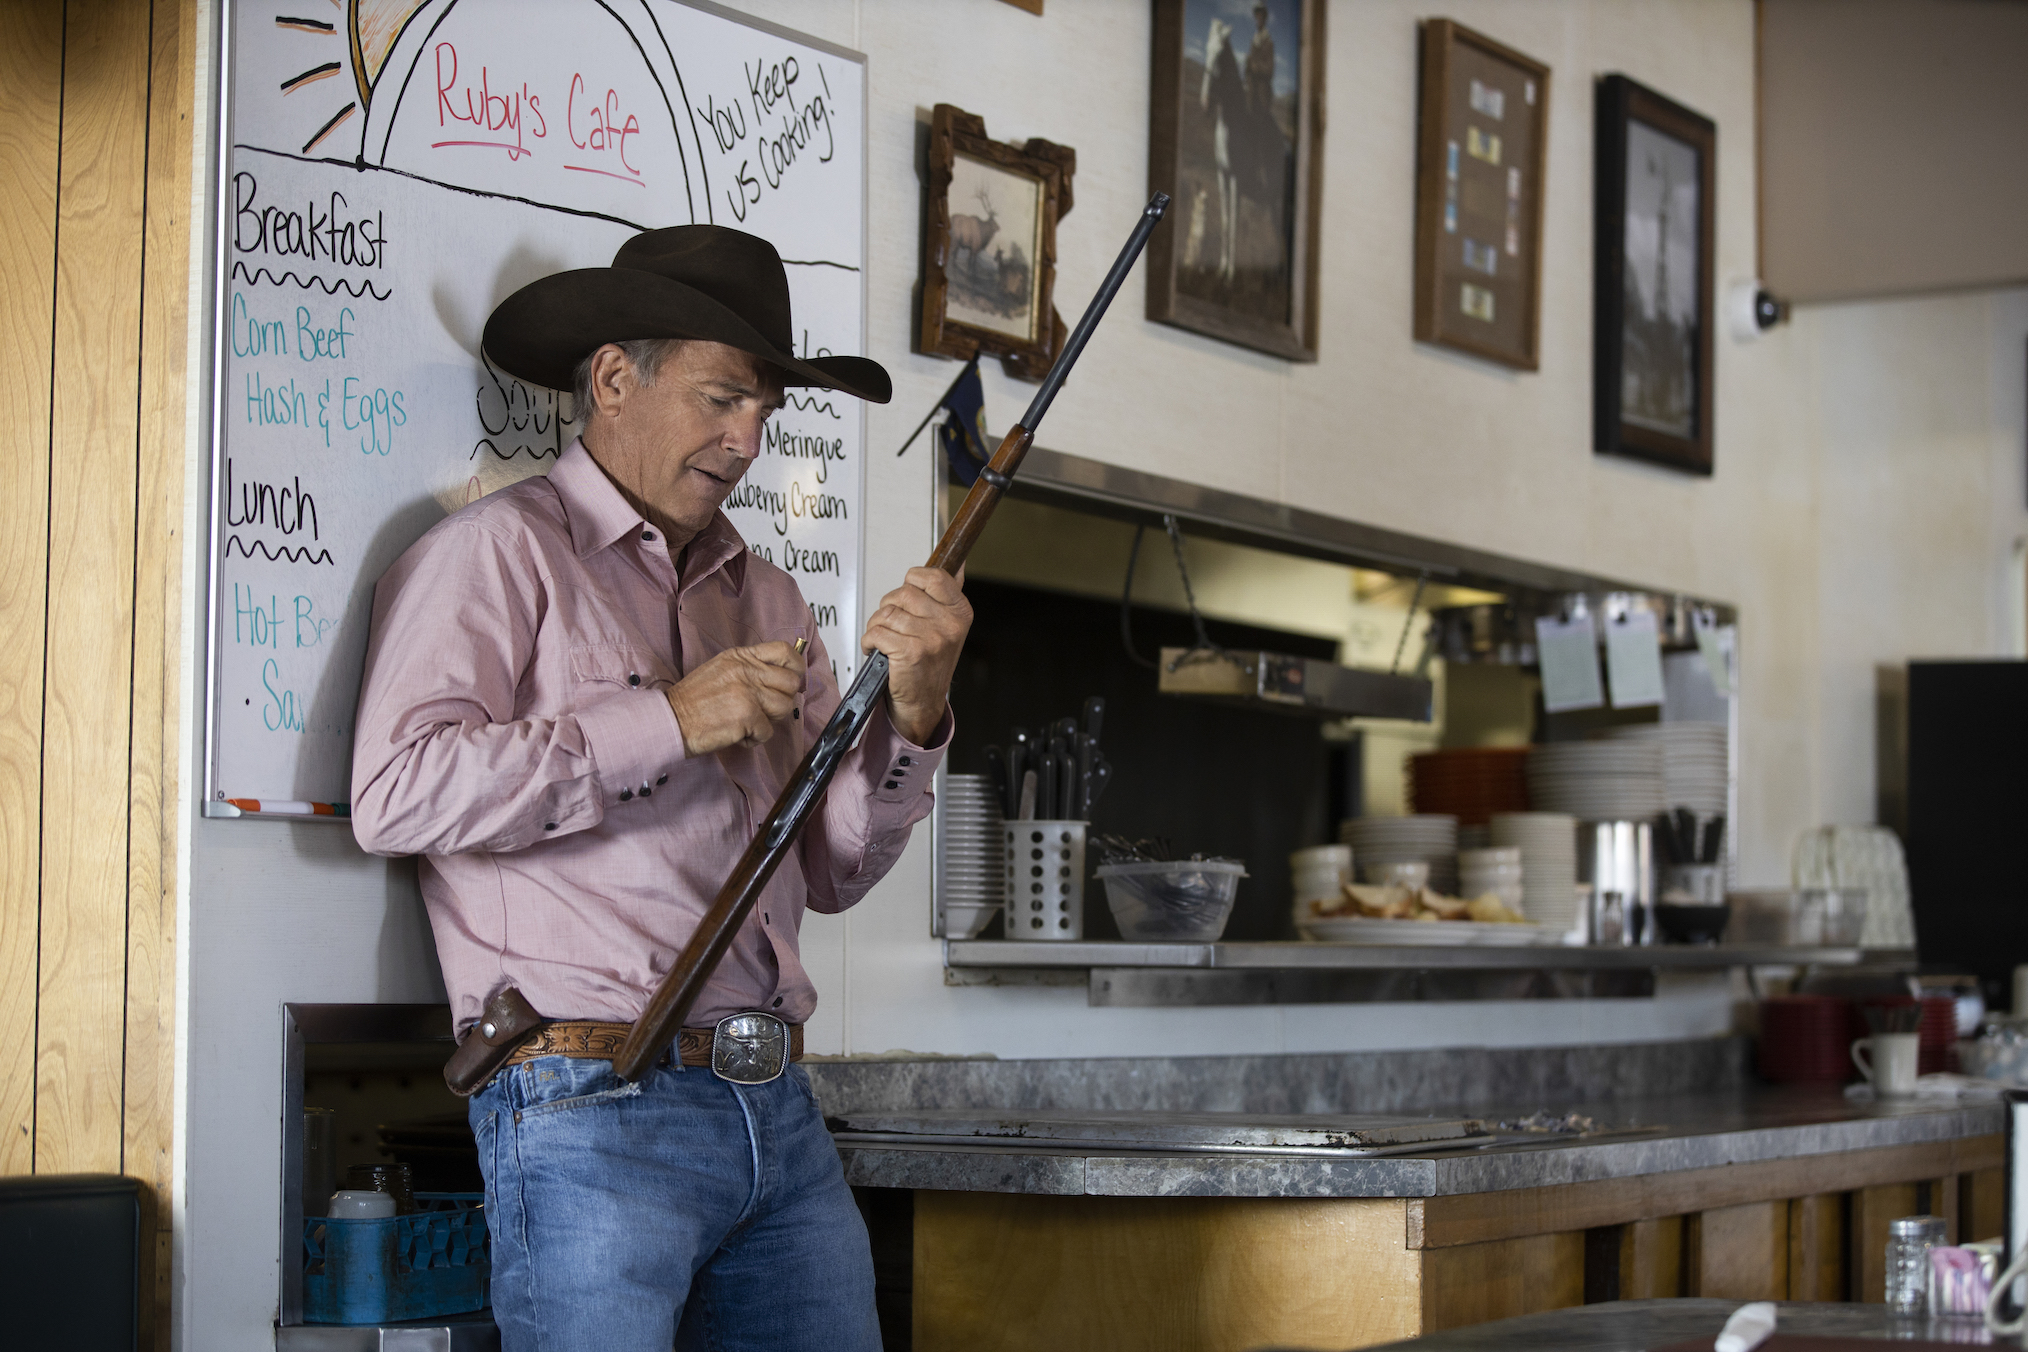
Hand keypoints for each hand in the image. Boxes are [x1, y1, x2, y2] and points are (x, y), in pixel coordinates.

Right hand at [665, 641, 805, 755]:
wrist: (670, 720)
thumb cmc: (693, 700)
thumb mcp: (721, 670)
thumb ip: (749, 669)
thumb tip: (780, 678)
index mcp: (741, 656)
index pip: (785, 652)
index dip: (796, 667)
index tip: (792, 680)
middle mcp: (747, 670)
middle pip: (790, 683)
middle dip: (782, 700)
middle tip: (765, 709)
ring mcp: (748, 691)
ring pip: (784, 707)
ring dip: (769, 720)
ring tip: (749, 722)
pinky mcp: (748, 715)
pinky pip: (768, 731)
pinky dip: (754, 739)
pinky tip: (738, 734)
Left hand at [862, 566, 971, 744]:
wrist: (922, 702)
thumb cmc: (930, 664)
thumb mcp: (947, 626)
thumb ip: (948, 594)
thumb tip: (957, 563)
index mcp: (959, 612)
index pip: (932, 576)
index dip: (913, 582)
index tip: (909, 599)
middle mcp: (949, 624)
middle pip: (903, 593)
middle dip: (890, 609)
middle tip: (895, 627)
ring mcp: (931, 638)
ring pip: (886, 613)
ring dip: (877, 627)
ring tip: (886, 641)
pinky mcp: (910, 652)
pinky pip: (876, 632)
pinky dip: (870, 641)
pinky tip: (879, 650)